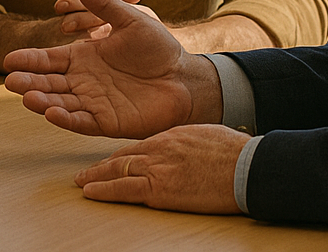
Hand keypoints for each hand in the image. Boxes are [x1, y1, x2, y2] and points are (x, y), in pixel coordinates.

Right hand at [4, 0, 216, 137]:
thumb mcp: (129, 19)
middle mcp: (84, 81)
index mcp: (85, 56)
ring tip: (26, 97)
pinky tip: (51, 113)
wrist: (185, 78)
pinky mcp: (107, 122)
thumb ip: (102, 1)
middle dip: (29, 81)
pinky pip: (82, 121)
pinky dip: (66, 118)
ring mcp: (94, 102)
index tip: (9, 59)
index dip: (30, 60)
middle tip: (10, 81)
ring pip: (61, 102)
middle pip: (49, 82)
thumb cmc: (158, 48)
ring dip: (43, 100)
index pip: (50, 59)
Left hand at [74, 124, 249, 213]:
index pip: (136, 147)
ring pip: (117, 171)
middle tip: (83, 173)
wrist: (246, 167)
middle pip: (121, 157)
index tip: (108, 162)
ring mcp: (158, 169)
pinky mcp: (162, 190)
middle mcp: (158, 150)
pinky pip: (126, 189)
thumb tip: (184, 150)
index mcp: (170, 137)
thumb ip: (186, 143)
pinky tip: (91, 192)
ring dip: (95, 177)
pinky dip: (105, 190)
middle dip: (100, 166)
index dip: (118, 156)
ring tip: (80, 182)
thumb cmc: (233, 153)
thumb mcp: (204, 137)